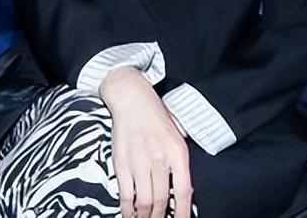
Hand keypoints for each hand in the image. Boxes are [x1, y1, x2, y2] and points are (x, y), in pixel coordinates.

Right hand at [101, 68, 192, 217]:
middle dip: (161, 217)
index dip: (184, 211)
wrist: (132, 100)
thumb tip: (183, 186)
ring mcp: (139, 163)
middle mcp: (160, 159)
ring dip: (145, 216)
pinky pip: (126, 194)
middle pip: (162, 200)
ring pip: (144, 201)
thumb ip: (180, 159)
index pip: (184, 190)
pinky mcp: (121, 164)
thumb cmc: (157, 117)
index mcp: (178, 152)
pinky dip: (128, 208)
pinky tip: (130, 214)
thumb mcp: (178, 134)